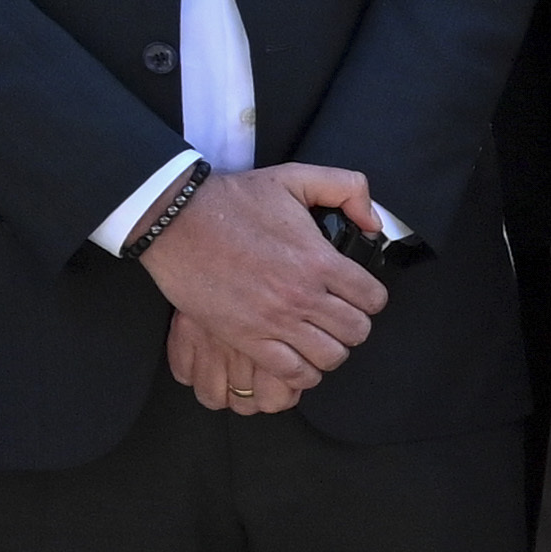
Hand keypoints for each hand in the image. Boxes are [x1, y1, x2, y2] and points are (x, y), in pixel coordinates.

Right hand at [142, 160, 390, 415]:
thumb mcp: (295, 177)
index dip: (369, 298)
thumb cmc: (234, 199)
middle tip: (337, 315)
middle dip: (353, 325)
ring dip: (330, 349)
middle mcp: (303, 296)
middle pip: (357, 332)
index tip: (356, 293)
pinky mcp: (246, 339)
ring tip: (318, 336)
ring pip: (329, 357)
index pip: (373, 299)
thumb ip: (346, 187)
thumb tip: (374, 222)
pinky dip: (302, 372)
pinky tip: (297, 357)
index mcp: (319, 261)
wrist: (176, 220)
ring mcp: (275, 321)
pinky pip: (292, 374)